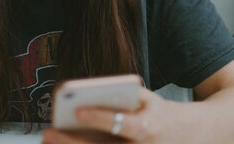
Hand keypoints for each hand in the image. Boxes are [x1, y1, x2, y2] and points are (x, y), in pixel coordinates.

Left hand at [42, 88, 188, 143]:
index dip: (101, 118)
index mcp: (147, 127)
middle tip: (49, 133)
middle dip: (73, 143)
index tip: (79, 111)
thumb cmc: (156, 113)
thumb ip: (121, 96)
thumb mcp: (146, 98)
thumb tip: (89, 95)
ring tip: (49, 140)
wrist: (183, 136)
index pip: (123, 125)